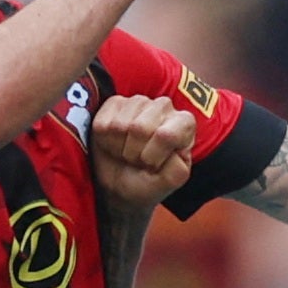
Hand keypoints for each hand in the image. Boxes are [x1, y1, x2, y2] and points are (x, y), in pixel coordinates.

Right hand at [92, 93, 196, 208]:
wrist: (121, 186)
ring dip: (119, 148)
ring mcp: (139, 102)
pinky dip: (105, 142)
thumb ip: (176, 171)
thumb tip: (168, 147)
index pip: (166, 135)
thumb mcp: (168, 183)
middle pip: (140, 128)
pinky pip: (102, 124)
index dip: (153, 157)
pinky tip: (115, 144)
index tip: (152, 166)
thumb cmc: (148, 182)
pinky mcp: (114, 103)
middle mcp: (164, 107)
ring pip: (119, 125)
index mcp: (184, 123)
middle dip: (134, 153)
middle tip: (138, 160)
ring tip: (127, 152)